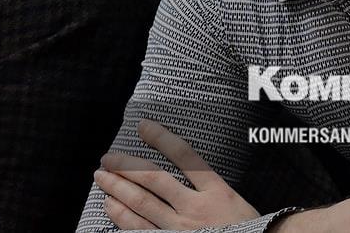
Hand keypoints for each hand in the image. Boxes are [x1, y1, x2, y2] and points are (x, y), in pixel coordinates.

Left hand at [94, 119, 259, 228]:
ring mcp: (181, 229)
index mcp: (217, 192)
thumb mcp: (237, 202)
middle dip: (127, 166)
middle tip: (108, 157)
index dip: (162, 138)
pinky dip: (122, 217)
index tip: (144, 126)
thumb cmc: (247, 229)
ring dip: (118, 188)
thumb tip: (187, 169)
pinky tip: (111, 206)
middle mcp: (196, 209)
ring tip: (102, 176)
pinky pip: (140, 229)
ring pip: (142, 204)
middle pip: (154, 180)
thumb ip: (213, 188)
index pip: (185, 156)